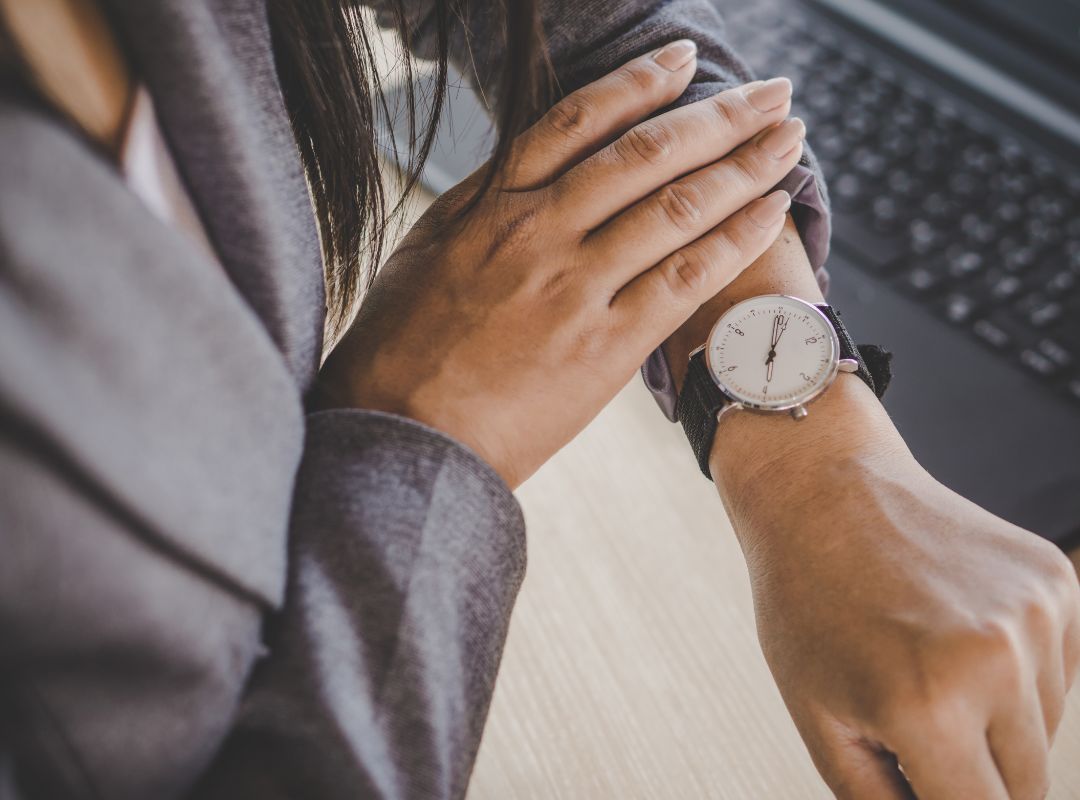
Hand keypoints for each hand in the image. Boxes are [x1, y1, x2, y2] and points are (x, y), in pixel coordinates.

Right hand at [317, 42, 806, 486]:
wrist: (401, 436)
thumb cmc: (399, 352)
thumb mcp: (423, 254)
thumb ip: (479, 206)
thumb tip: (519, 169)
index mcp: (492, 207)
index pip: (579, 122)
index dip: (640, 83)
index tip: (684, 61)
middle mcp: (539, 235)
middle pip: (646, 155)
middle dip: (720, 116)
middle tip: (772, 93)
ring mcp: (575, 289)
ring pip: (675, 208)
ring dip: (744, 167)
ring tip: (790, 140)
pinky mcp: (604, 348)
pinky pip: (683, 281)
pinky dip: (734, 241)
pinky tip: (772, 213)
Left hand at [717, 393, 1079, 799]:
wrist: (822, 488)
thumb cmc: (806, 600)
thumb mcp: (820, 719)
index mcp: (927, 703)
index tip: (932, 788)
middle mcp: (995, 660)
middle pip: (1023, 787)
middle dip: (971, 776)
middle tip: (914, 728)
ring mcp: (1034, 615)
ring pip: (1044, 732)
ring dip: (997, 724)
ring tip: (925, 666)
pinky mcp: (1055, 582)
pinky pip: (1057, 674)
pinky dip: (1017, 674)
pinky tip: (955, 632)